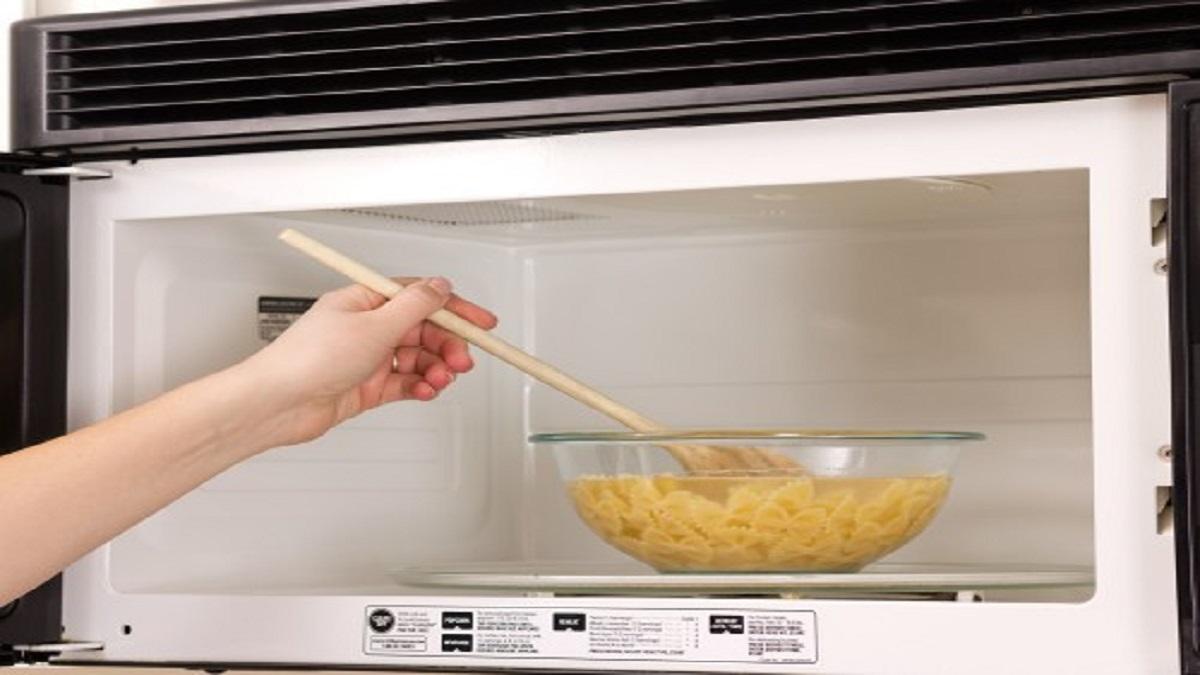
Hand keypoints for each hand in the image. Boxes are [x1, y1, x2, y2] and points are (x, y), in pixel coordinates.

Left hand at [242, 277, 496, 446]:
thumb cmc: (307, 359)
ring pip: (418, 359)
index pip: (421, 298)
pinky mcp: (367, 387)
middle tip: (462, 360)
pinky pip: (405, 383)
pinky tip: (426, 390)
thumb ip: (414, 306)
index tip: (482, 322)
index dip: (455, 309)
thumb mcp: (373, 325)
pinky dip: (420, 387)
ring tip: (441, 379)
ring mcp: (368, 358)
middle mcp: (367, 327)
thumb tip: (440, 286)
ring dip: (435, 368)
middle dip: (448, 345)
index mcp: (365, 301)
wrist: (278, 404)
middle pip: (424, 330)